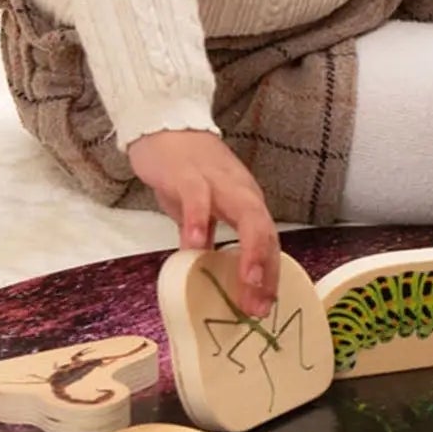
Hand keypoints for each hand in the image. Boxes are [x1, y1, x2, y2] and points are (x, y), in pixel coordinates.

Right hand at [127, 130, 279, 313]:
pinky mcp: (188, 173)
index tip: (264, 307)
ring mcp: (217, 181)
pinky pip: (198, 198)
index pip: (268, 241)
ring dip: (249, 248)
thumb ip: (207, 234)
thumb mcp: (202, 207)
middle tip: (259, 304)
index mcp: (246, 202)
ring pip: (244, 212)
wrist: (164, 125)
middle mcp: (240, 191)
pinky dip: (199, 221)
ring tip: (246, 281)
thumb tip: (207, 270)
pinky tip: (195, 246)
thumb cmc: (185, 170)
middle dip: (266, 269)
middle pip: (265, 229)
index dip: (269, 275)